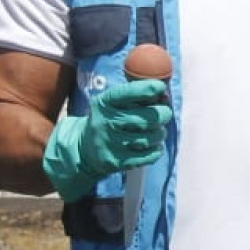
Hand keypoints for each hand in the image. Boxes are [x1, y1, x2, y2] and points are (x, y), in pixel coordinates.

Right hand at [41, 79, 172, 201]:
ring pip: (151, 137)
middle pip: (148, 117)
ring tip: (155, 131)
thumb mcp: (114, 103)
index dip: (147, 89)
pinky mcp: (116, 162)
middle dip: (163, 114)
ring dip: (160, 133)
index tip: (160, 88)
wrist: (85, 148)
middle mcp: (105, 122)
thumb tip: (164, 96)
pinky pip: (149, 155)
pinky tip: (153, 145)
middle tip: (163, 114)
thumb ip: (138, 95)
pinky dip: (157, 150)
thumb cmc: (110, 120)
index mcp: (104, 103)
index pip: (127, 93)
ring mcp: (110, 143)